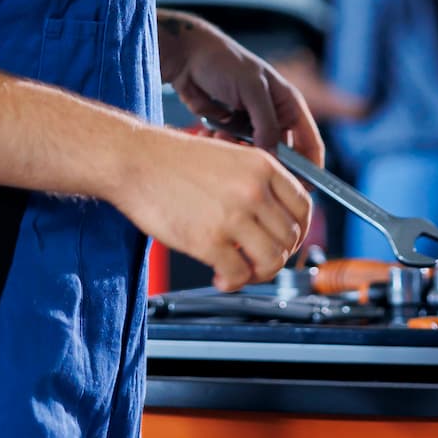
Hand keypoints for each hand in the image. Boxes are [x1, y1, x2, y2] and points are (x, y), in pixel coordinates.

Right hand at [115, 123, 313, 290]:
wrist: (134, 160)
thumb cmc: (171, 159)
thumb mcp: (228, 156)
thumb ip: (255, 183)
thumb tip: (272, 219)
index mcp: (262, 166)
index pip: (303, 207)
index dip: (299, 230)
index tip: (287, 241)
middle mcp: (254, 190)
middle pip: (289, 237)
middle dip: (277, 255)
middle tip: (258, 260)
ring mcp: (233, 216)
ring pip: (272, 260)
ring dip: (259, 273)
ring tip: (240, 270)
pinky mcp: (209, 241)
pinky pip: (239, 274)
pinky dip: (233, 281)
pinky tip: (220, 275)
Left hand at [158, 12, 323, 164]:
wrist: (187, 58)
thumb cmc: (224, 63)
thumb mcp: (252, 89)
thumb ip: (266, 124)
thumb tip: (274, 158)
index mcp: (289, 104)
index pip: (310, 144)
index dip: (312, 169)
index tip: (303, 192)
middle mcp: (275, 117)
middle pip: (283, 157)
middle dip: (269, 164)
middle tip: (252, 168)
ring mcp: (253, 126)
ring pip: (257, 157)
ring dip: (243, 155)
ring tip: (224, 137)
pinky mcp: (231, 131)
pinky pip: (236, 152)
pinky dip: (226, 149)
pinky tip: (214, 134)